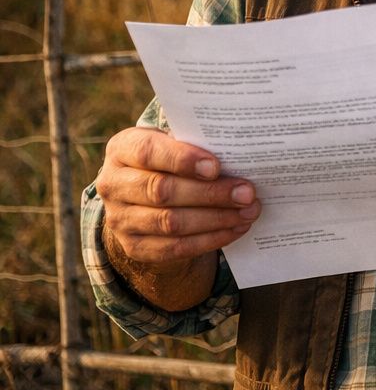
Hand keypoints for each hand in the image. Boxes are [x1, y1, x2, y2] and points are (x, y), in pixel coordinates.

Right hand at [95, 127, 257, 308]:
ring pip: (170, 222)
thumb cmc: (171, 158)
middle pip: (162, 191)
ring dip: (216, 219)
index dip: (182, 160)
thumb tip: (241, 153)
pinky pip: (174, 247)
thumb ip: (196, 143)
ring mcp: (119, 219)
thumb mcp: (175, 142)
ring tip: (248, 212)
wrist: (144, 195)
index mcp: (122, 149)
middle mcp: (113, 184)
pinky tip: (236, 229)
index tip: (216, 167)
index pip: (147, 152)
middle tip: (247, 193)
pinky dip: (210, 239)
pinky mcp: (133, 246)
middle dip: (210, 193)